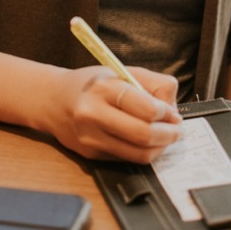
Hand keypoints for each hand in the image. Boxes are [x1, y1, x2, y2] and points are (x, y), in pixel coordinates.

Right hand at [45, 66, 181, 162]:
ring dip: (160, 147)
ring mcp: (91, 138)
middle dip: (169, 134)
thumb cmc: (93, 84)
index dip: (166, 113)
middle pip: (144, 135)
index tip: (172, 112)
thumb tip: (173, 108)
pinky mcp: (91, 155)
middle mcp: (93, 115)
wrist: (54, 100)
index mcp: (103, 88)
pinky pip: (127, 159)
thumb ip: (153, 84)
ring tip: (166, 136)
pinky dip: (143, 152)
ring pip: (138, 154)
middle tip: (177, 128)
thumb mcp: (122, 72)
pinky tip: (146, 141)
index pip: (146, 108)